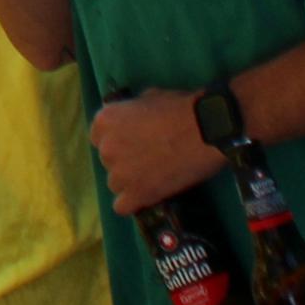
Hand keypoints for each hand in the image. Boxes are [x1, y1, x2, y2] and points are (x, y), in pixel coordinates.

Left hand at [92, 91, 224, 214]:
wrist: (206, 130)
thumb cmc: (180, 109)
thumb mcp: (148, 97)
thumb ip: (131, 112)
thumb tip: (132, 119)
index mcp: (104, 121)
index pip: (98, 137)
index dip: (117, 140)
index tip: (133, 141)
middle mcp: (106, 148)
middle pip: (108, 161)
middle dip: (125, 160)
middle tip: (150, 157)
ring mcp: (119, 174)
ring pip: (116, 184)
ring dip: (131, 182)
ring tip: (155, 176)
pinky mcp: (137, 195)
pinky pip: (123, 207)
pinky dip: (135, 203)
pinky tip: (149, 194)